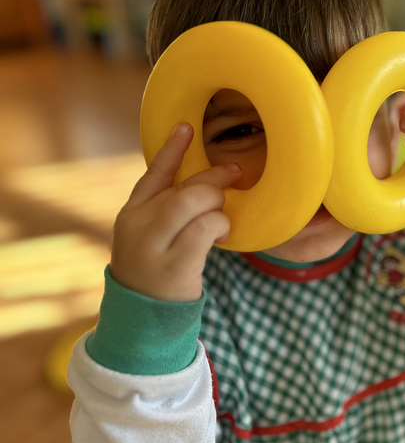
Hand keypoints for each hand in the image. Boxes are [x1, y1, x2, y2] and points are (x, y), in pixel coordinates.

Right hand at [110, 123, 241, 301]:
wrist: (143, 316)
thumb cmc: (157, 269)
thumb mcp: (151, 236)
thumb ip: (168, 209)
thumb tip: (204, 182)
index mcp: (131, 213)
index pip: (153, 173)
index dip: (172, 148)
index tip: (188, 126)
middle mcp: (138, 226)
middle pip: (183, 188)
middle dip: (213, 180)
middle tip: (233, 176)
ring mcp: (154, 245)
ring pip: (193, 203)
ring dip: (217, 204)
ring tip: (222, 218)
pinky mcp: (175, 264)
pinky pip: (206, 229)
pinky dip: (220, 225)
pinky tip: (223, 233)